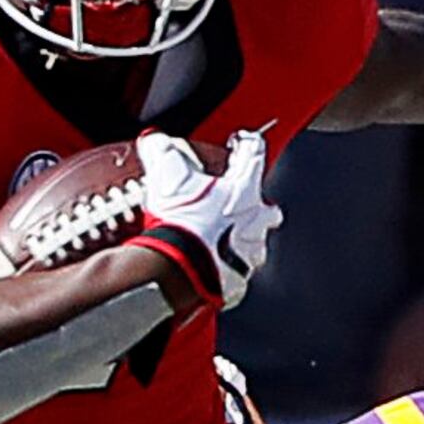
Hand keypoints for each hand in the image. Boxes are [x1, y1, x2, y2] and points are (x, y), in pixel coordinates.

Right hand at [135, 127, 279, 311]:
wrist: (178, 269)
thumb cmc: (181, 220)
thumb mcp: (166, 173)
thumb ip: (161, 151)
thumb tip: (155, 141)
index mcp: (244, 190)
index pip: (254, 154)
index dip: (246, 144)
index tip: (241, 143)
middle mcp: (255, 222)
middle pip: (268, 209)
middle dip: (256, 205)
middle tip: (235, 203)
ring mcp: (248, 254)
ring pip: (253, 244)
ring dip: (238, 240)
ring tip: (216, 239)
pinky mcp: (237, 282)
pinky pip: (234, 274)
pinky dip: (222, 269)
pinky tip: (206, 265)